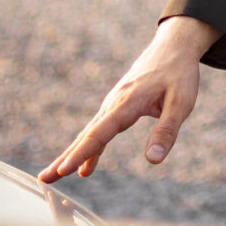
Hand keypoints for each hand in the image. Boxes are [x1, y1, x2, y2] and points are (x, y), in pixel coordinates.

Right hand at [39, 15, 219, 183]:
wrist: (173, 46)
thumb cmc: (179, 74)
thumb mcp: (181, 102)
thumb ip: (167, 131)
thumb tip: (152, 160)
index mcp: (127, 103)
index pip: (99, 134)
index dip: (81, 154)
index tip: (63, 170)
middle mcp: (113, 103)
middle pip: (86, 136)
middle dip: (64, 158)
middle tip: (44, 178)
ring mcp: (112, 104)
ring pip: (89, 133)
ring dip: (72, 154)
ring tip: (53, 175)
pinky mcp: (117, 105)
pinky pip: (99, 129)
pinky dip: (89, 147)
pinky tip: (85, 167)